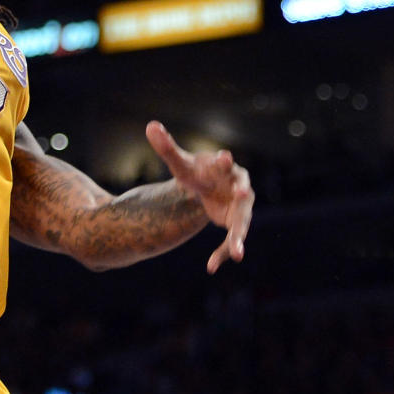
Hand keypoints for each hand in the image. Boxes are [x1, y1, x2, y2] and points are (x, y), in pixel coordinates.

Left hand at [146, 120, 253, 273]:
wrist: (207, 187)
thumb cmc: (197, 172)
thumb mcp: (181, 164)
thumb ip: (167, 148)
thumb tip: (150, 126)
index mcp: (225, 168)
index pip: (226, 163)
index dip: (224, 161)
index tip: (224, 157)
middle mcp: (239, 187)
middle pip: (243, 195)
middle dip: (243, 199)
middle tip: (244, 196)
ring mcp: (240, 208)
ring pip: (242, 223)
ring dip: (239, 237)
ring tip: (237, 254)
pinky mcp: (236, 223)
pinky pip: (231, 240)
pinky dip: (223, 253)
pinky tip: (211, 267)